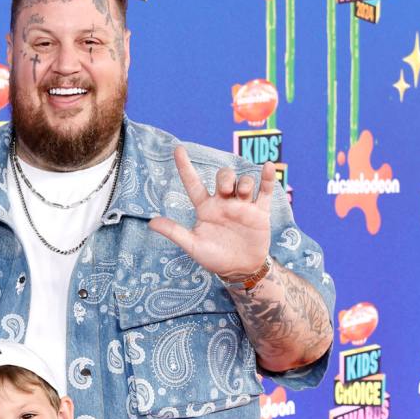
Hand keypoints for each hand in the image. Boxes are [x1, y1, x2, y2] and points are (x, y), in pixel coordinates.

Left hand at [148, 146, 274, 278]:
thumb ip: (175, 232)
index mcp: (205, 208)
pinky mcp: (260, 212)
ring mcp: (243, 206)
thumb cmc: (214, 257)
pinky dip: (268, 179)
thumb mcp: (193, 246)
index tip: (178, 149)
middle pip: (223, 177)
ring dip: (244, 182)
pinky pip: (265, 191)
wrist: (239, 269)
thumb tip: (151, 223)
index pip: (193, 183)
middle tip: (225, 190)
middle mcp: (224, 203)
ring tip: (244, 193)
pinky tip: (268, 166)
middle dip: (225, 178)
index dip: (185, 167)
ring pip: (244, 181)